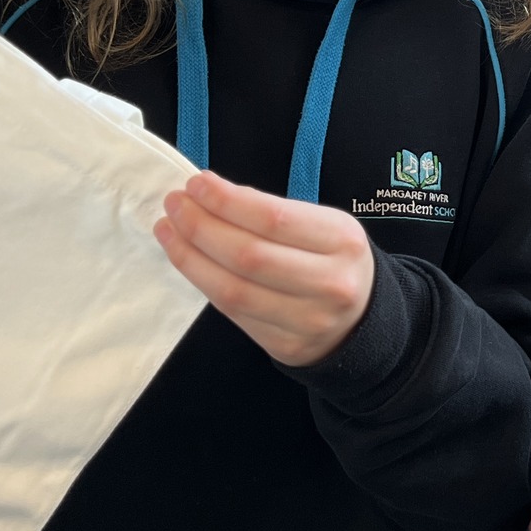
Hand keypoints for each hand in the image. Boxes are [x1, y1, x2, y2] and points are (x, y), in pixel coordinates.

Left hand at [153, 169, 374, 366]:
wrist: (362, 321)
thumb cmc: (332, 261)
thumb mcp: (323, 226)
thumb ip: (273, 214)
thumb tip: (211, 196)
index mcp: (342, 242)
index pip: (274, 218)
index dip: (227, 201)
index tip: (195, 183)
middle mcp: (330, 283)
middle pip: (249, 255)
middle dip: (201, 226)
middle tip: (174, 205)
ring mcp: (308, 321)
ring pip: (233, 290)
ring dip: (190, 257)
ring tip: (168, 230)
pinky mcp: (285, 347)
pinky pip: (233, 313)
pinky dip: (203, 282)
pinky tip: (188, 260)